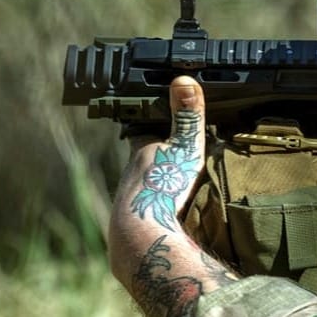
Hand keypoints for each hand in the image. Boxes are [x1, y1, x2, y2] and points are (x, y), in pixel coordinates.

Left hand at [108, 76, 206, 282]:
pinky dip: (157, 207)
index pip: (141, 129)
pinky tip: (168, 212)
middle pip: (142, 158)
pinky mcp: (133, 222)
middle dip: (156, 155)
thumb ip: (188, 118)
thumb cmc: (162, 190)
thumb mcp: (184, 149)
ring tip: (175, 183)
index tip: (158, 118)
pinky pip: (146, 209)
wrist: (142, 235)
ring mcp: (128, 199)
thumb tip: (184, 80)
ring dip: (156, 183)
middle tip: (175, 153)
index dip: (150, 123)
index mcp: (141, 152)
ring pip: (143, 184)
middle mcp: (130, 173)